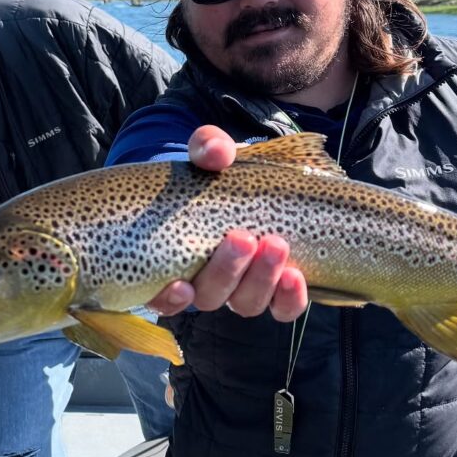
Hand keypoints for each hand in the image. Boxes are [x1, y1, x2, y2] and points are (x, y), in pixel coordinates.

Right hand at [147, 126, 307, 321]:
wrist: (258, 181)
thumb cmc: (222, 171)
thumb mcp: (212, 152)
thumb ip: (208, 147)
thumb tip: (216, 153)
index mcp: (176, 257)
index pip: (162, 295)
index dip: (168, 298)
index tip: (181, 284)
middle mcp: (207, 281)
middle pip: (210, 297)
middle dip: (227, 271)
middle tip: (243, 238)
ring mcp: (243, 287)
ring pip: (246, 304)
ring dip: (261, 279)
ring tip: (276, 245)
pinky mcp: (277, 290)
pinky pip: (282, 309)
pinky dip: (288, 298)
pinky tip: (295, 276)